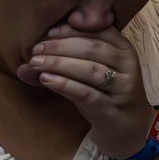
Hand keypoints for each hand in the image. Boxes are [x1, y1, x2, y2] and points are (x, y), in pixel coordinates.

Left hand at [19, 21, 150, 159]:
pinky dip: (64, 84)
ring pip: (90, 70)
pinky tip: (46, 80)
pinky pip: (86, 94)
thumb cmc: (106, 95)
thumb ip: (69, 59)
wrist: (129, 129)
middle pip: (92, 48)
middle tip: (36, 50)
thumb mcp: (93, 74)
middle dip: (60, 46)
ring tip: (36, 64)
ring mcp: (122, 88)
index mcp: (124, 49)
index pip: (98, 30)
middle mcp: (127, 65)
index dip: (71, 30)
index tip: (48, 32)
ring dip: (59, 64)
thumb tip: (30, 58)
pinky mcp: (111, 110)